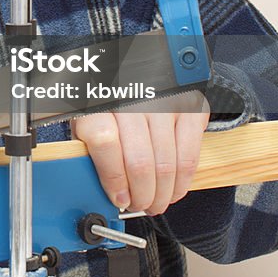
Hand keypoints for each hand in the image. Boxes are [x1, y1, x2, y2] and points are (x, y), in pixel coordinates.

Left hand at [71, 91, 209, 215]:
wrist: (136, 71)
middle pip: (139, 161)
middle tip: (140, 206)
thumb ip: (88, 146)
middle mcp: (132, 100)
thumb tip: (95, 187)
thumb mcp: (87, 117)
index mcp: (100, 102)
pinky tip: (175, 189)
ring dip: (163, 194)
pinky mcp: (189, 109)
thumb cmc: (110, 101)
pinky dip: (183, 181)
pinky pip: (190, 155)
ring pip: (167, 164)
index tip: (118, 197)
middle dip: (142, 195)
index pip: (104, 143)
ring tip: (156, 203)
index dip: (113, 178)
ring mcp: (163, 104)